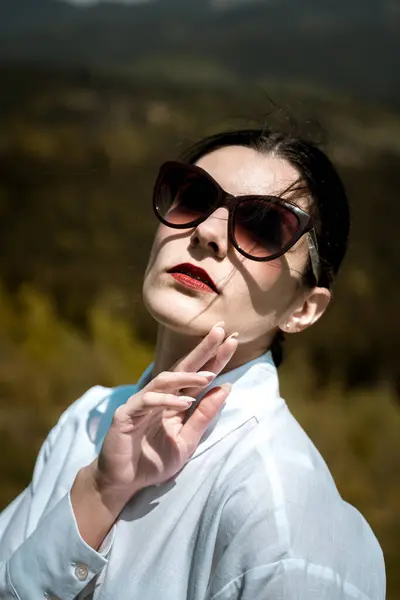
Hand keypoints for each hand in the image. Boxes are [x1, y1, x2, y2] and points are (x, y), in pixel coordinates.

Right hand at [91, 323, 237, 508]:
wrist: (123, 484)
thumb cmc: (153, 461)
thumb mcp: (187, 440)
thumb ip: (204, 415)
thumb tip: (227, 387)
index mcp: (174, 402)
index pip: (197, 375)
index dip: (214, 358)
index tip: (232, 340)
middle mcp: (159, 397)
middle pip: (182, 368)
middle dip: (202, 350)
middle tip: (220, 332)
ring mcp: (141, 403)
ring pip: (164, 381)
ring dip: (187, 377)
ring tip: (208, 376)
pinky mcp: (126, 415)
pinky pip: (147, 401)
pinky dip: (166, 400)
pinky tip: (184, 403)